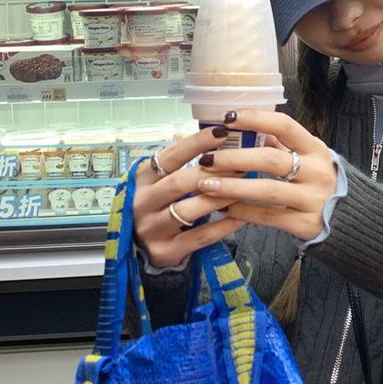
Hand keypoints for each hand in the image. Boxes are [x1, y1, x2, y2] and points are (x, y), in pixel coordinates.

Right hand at [132, 125, 243, 269]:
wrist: (138, 247)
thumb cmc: (157, 206)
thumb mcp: (159, 182)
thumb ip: (181, 165)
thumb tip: (220, 139)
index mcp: (142, 179)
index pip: (169, 156)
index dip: (195, 143)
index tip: (222, 132)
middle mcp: (142, 202)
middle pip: (179, 183)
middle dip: (213, 172)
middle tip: (241, 165)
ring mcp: (152, 228)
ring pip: (188, 210)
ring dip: (219, 198)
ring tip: (243, 189)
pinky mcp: (164, 251)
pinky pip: (198, 237)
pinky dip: (221, 226)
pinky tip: (240, 217)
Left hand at [194, 110, 337, 243]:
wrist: (352, 221)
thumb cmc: (321, 183)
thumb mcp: (309, 158)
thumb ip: (282, 144)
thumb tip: (250, 127)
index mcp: (316, 149)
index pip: (284, 126)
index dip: (255, 119)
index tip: (227, 117)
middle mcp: (317, 172)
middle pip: (270, 159)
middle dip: (234, 158)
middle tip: (206, 159)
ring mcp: (313, 199)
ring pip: (267, 190)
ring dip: (232, 187)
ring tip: (206, 186)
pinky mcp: (306, 224)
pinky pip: (269, 216)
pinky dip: (244, 212)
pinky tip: (225, 209)